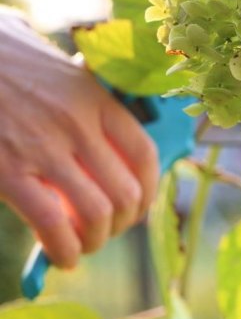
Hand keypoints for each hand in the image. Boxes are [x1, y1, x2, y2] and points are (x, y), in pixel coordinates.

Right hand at [0, 10, 158, 267]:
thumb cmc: (6, 61)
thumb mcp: (59, 72)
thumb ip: (87, 104)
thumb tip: (108, 144)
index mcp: (95, 99)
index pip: (144, 153)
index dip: (149, 189)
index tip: (139, 205)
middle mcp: (78, 124)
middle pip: (125, 191)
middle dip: (122, 223)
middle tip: (108, 231)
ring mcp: (43, 148)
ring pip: (96, 213)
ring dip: (96, 240)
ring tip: (84, 247)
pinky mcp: (8, 171)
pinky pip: (52, 223)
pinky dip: (63, 249)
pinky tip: (62, 257)